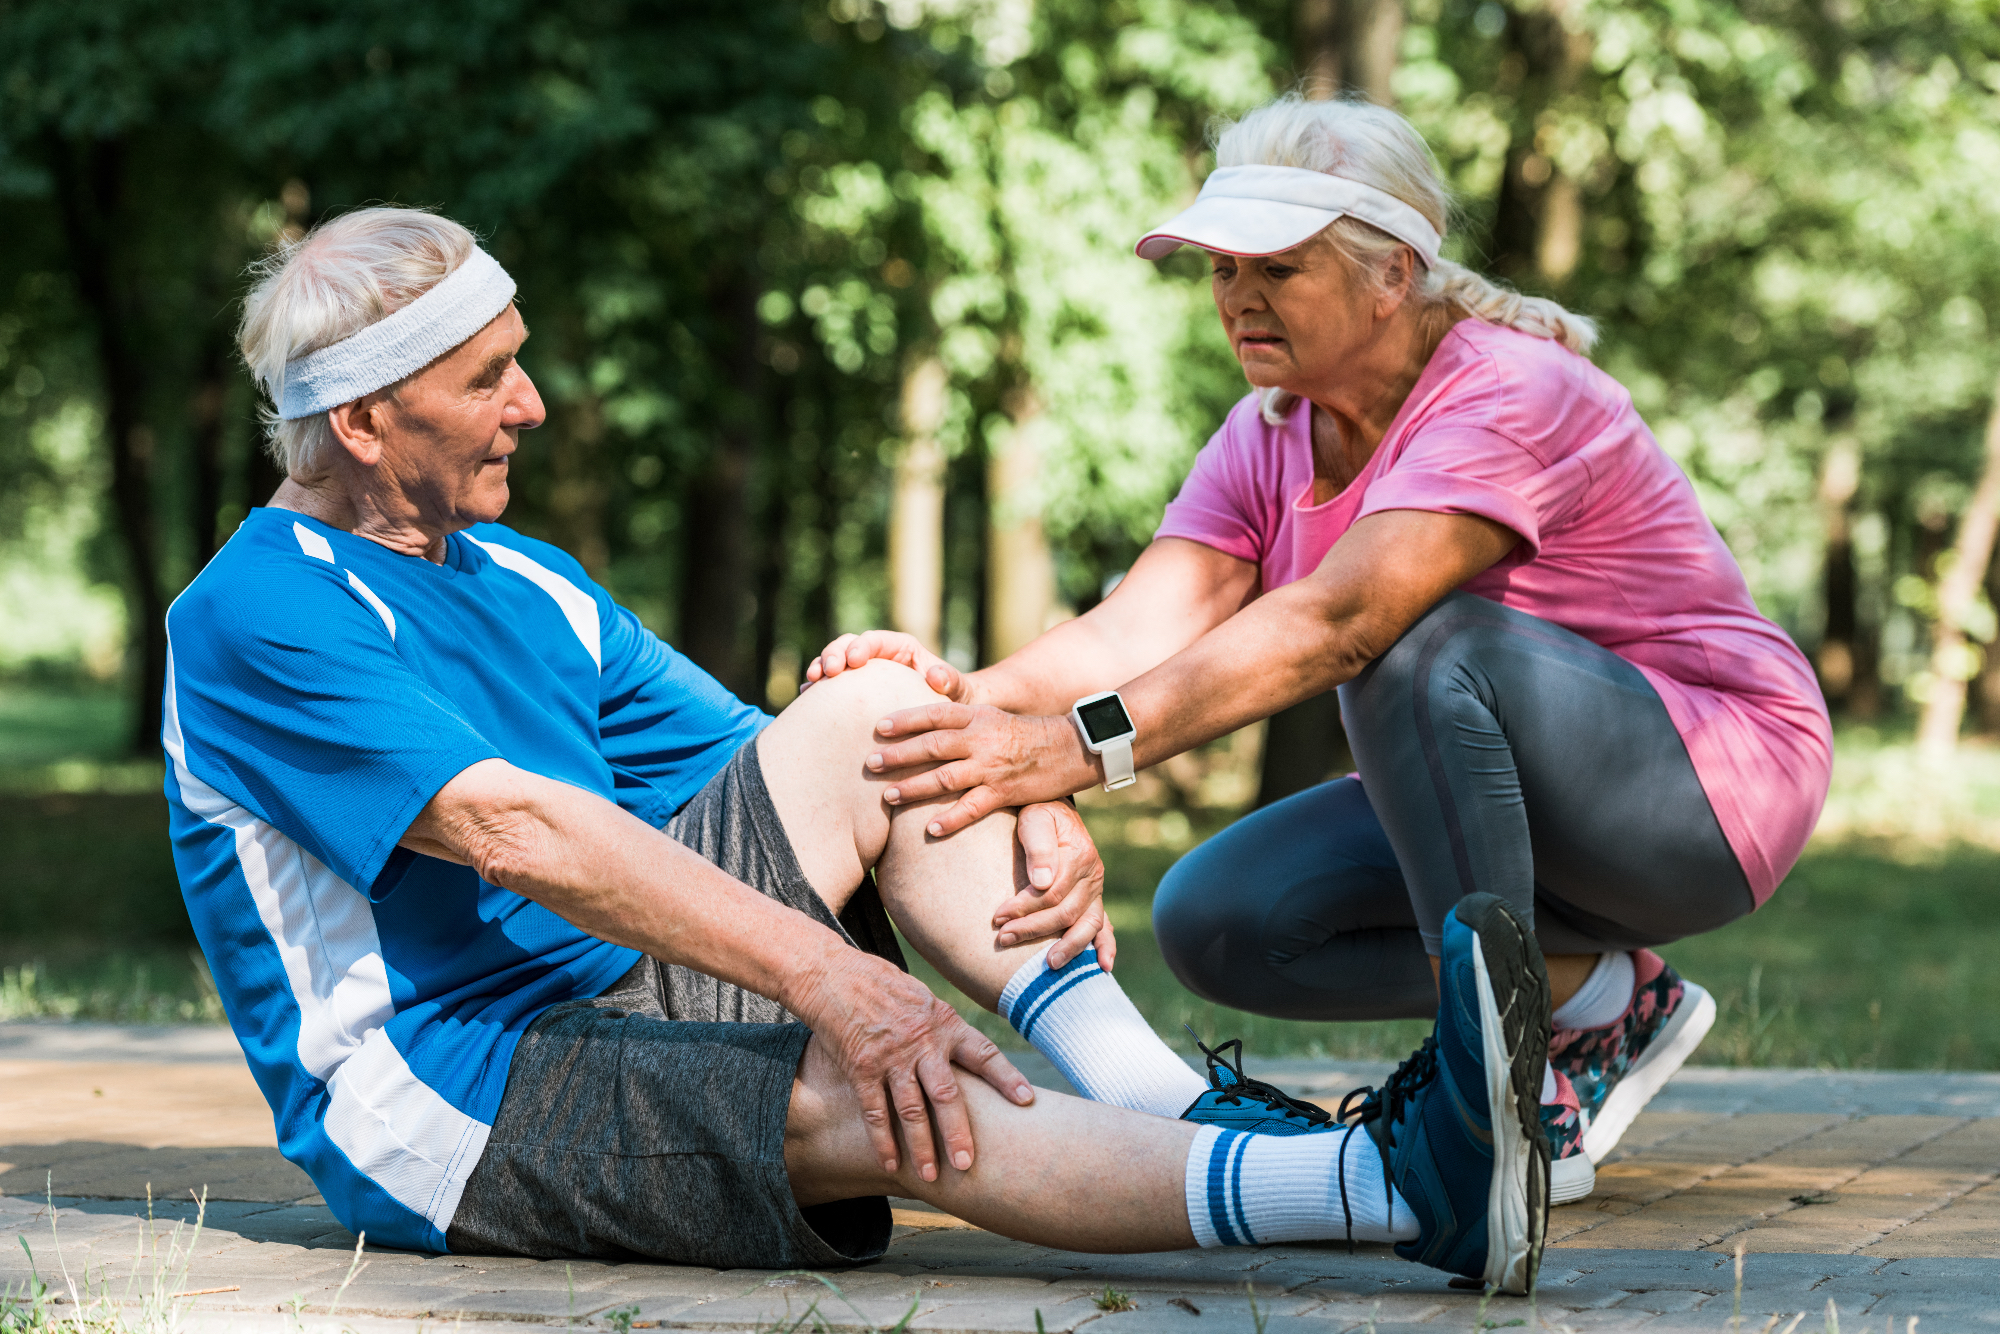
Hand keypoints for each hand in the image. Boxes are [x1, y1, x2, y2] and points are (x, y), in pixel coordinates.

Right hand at [792, 949, 1031, 1180]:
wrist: (833, 974)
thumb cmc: (882, 984)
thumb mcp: (923, 998)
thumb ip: (943, 1028)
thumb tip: (967, 1054)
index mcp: (944, 1022)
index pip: (983, 1053)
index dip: (1006, 1077)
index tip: (1026, 1100)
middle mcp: (921, 1042)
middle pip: (946, 1094)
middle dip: (958, 1133)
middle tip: (968, 1164)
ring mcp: (890, 1057)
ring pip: (911, 1111)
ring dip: (922, 1147)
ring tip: (932, 1177)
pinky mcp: (861, 1068)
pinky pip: (875, 1112)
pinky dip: (883, 1141)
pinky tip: (891, 1163)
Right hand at [803, 630, 969, 702]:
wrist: (945, 717)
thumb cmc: (953, 697)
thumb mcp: (957, 688)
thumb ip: (950, 679)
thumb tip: (935, 675)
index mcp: (901, 648)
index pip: (876, 639)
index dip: (860, 646)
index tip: (853, 661)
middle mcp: (878, 657)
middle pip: (848, 645)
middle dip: (833, 655)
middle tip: (827, 673)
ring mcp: (863, 674)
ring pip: (834, 662)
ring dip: (820, 669)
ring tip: (811, 685)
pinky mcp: (853, 691)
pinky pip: (832, 686)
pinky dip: (818, 690)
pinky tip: (806, 699)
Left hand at [867, 704, 1091, 835]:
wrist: (1069, 749)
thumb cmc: (1024, 733)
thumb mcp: (991, 717)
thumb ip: (960, 721)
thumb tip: (922, 725)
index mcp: (977, 716)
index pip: (935, 714)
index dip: (906, 720)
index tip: (879, 727)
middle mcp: (981, 739)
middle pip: (933, 745)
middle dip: (900, 755)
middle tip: (871, 763)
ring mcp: (992, 767)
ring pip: (946, 777)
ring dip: (914, 787)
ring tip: (888, 796)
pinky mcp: (1005, 792)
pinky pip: (973, 808)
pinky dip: (951, 819)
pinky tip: (930, 829)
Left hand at [1000, 800, 1114, 969]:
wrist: (1053, 811)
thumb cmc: (1039, 815)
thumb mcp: (1035, 818)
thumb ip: (1038, 846)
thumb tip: (1041, 881)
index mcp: (1079, 855)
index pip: (1051, 892)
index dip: (1023, 907)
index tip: (997, 917)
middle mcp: (1093, 875)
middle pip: (1066, 912)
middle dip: (1034, 929)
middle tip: (1004, 938)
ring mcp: (1097, 890)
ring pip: (1088, 924)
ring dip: (1069, 946)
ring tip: (1049, 964)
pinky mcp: (1094, 900)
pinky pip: (1105, 926)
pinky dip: (1106, 947)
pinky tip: (1103, 966)